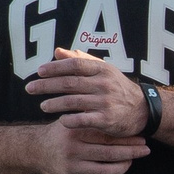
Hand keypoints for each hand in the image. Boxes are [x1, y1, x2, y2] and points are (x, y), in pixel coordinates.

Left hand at [26, 51, 149, 139]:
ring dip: (54, 104)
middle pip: (70, 83)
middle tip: (30, 88)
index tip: (39, 71)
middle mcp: (104, 84)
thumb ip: (81, 60)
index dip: (55, 67)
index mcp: (102, 70)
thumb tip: (57, 52)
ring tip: (42, 106)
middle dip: (47, 85)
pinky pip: (83, 120)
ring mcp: (106, 102)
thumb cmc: (117, 88)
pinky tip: (60, 121)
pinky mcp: (107, 120)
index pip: (75, 64)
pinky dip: (70, 120)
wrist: (143, 110)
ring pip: (73, 101)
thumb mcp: (103, 71)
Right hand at [34, 118, 149, 173]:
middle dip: (131, 153)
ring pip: (106, 172)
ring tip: (130, 161)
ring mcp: (71, 168)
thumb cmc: (62, 133)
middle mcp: (72, 150)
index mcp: (75, 132)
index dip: (127, 139)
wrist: (36, 150)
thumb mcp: (73, 121)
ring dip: (123, 167)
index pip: (108, 137)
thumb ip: (92, 118)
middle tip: (145, 150)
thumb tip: (123, 115)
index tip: (142, 139)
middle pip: (110, 155)